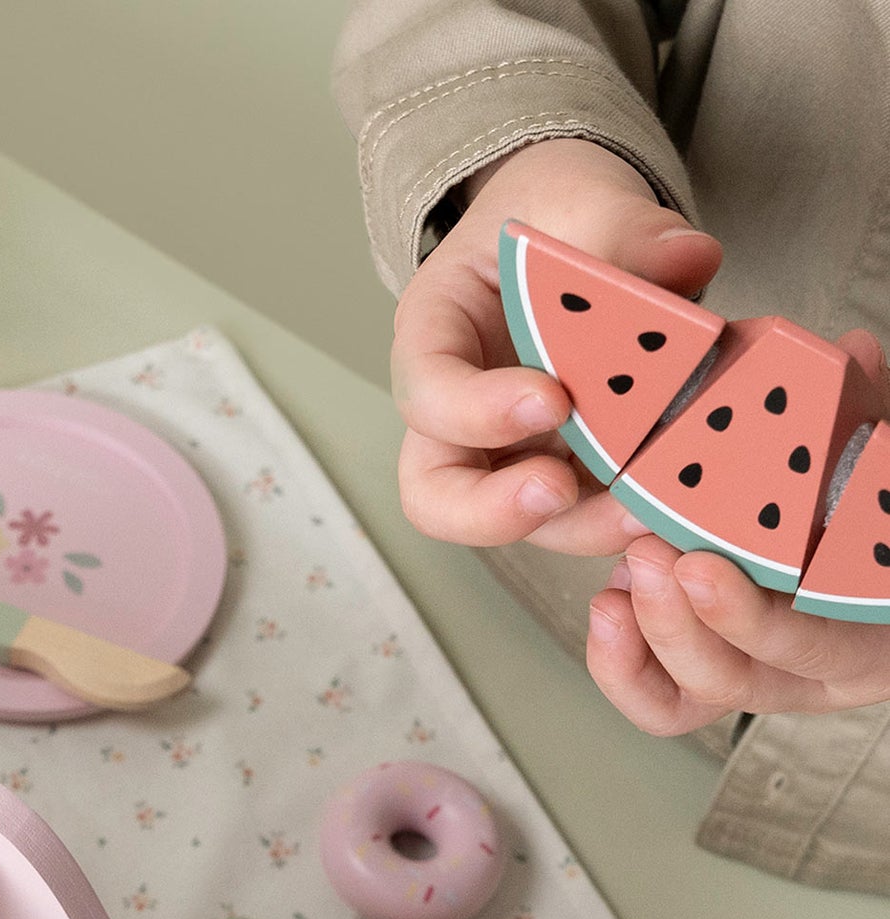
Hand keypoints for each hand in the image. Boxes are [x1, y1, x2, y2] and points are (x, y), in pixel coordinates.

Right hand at [391, 138, 721, 554]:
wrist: (580, 234)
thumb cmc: (557, 217)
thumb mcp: (585, 199)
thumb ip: (630, 229)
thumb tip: (687, 259)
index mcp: (436, 337)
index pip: (426, 390)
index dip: (476, 410)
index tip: (551, 400)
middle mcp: (458, 418)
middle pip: (437, 495)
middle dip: (492, 510)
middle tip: (556, 491)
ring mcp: (512, 457)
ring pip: (517, 523)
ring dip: (579, 526)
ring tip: (644, 509)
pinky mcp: (570, 477)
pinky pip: (587, 516)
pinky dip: (626, 520)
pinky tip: (676, 506)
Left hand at [586, 338, 889, 732]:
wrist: (843, 555)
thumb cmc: (864, 523)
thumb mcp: (871, 477)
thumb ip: (864, 423)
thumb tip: (852, 351)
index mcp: (858, 635)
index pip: (811, 646)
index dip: (747, 616)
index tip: (698, 565)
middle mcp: (800, 673)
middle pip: (729, 680)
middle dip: (678, 623)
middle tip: (646, 555)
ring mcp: (745, 677)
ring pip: (686, 690)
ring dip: (649, 628)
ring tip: (626, 568)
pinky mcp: (692, 679)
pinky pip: (655, 696)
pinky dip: (621, 660)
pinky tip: (606, 604)